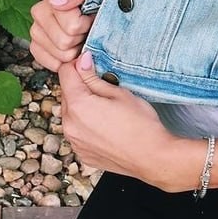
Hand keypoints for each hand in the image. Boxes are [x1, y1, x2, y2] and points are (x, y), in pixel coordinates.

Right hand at [29, 0, 92, 72]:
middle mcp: (39, 13)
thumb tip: (57, 2)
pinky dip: (67, 61)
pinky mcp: (36, 48)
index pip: (71, 26)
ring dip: (76, 49)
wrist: (94, 8)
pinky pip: (53, 64)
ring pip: (61, 55)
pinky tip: (72, 48)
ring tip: (80, 35)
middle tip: (86, 28)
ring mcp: (36, 31)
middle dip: (80, 38)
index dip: (85, 25)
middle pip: (64, 43)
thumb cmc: (94, 1)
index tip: (90, 17)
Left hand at [58, 52, 197, 191]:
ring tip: (106, 109)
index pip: (65, 73)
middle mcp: (69, 125)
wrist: (151, 157)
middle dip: (80, 86)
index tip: (92, 65)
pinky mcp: (81, 153)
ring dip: (82, 107)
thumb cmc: (140, 124)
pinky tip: (106, 126)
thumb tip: (82, 61)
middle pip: (66, 94)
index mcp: (78, 105)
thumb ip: (94, 77)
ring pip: (70, 113)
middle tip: (105, 87)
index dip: (78, 65)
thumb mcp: (119, 93)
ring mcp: (74, 142)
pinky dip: (86, 125)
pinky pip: (77, 132)